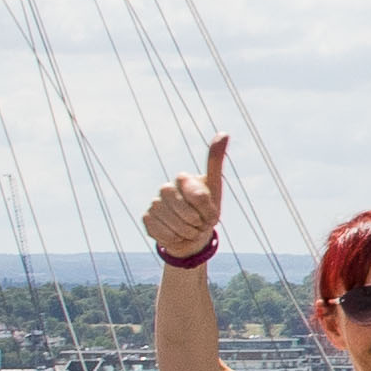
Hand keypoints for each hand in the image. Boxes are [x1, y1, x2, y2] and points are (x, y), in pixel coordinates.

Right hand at [146, 138, 228, 267]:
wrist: (192, 233)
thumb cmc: (206, 209)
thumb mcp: (215, 187)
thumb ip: (216, 160)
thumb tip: (223, 132)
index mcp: (183, 179)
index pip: (200, 197)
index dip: (209, 212)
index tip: (212, 216)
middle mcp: (166, 188)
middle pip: (186, 213)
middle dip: (198, 224)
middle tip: (200, 225)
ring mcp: (154, 204)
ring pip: (174, 225)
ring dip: (187, 233)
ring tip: (190, 230)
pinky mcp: (147, 219)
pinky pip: (162, 233)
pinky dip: (174, 238)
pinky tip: (176, 234)